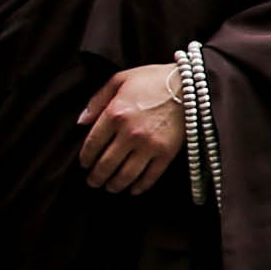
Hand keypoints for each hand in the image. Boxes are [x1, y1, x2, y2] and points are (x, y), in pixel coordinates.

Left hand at [77, 61, 186, 191]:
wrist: (190, 85)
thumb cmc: (153, 80)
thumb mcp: (120, 80)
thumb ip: (97, 100)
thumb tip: (80, 122)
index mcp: (115, 113)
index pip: (92, 144)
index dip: (85, 158)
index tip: (84, 164)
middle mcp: (129, 133)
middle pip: (106, 164)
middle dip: (96, 177)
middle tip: (93, 182)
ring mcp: (149, 145)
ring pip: (125, 174)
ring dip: (114, 185)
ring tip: (110, 188)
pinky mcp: (167, 153)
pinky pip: (150, 176)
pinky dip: (140, 186)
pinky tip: (133, 190)